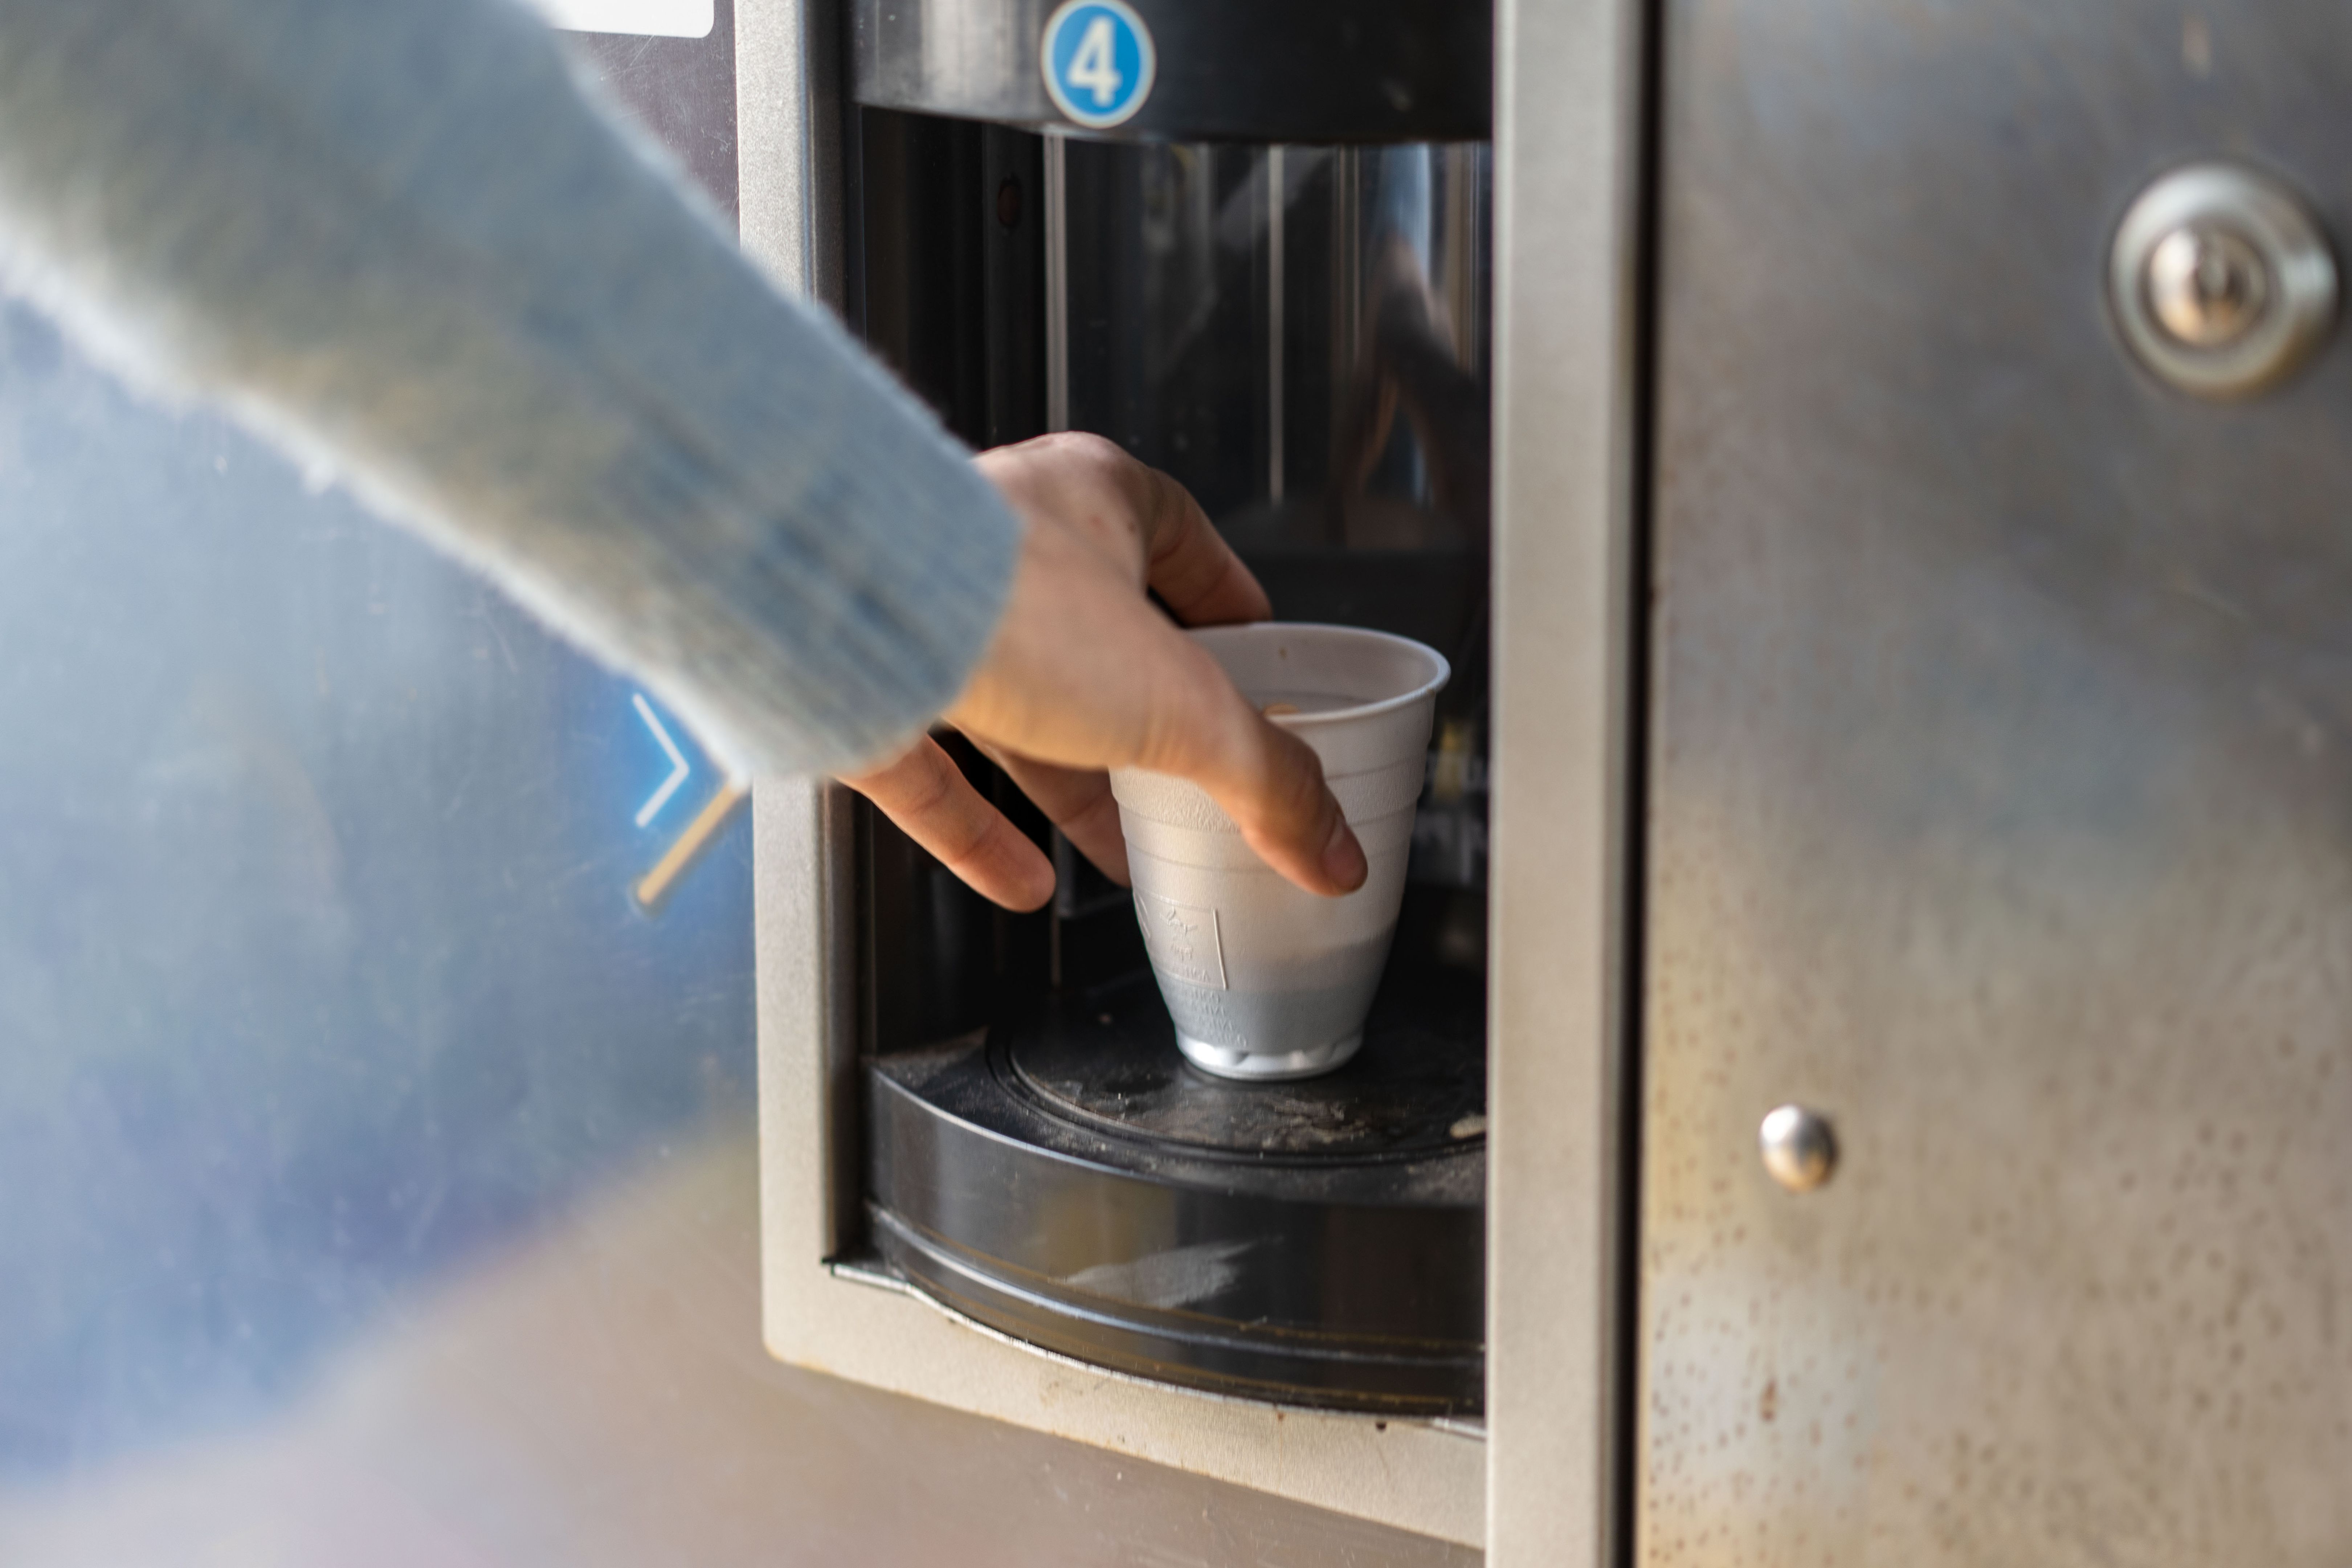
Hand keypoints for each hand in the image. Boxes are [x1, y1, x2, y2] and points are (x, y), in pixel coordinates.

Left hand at [839, 432, 1367, 911]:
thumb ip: (1266, 778)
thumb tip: (1330, 844)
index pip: (1186, 546)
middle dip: (1152, 720)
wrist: (833, 606)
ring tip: (1117, 846)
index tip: (1260, 668)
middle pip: (1105, 641)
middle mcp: (1007, 549)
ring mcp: (930, 619)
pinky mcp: (866, 688)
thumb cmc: (1001, 596)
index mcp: (1094, 500)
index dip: (1231, 611)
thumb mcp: (1182, 700)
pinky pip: (935, 771)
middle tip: (1194, 778)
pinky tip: (1020, 883)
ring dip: (1069, 784)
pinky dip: (980, 832)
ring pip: (1018, 708)